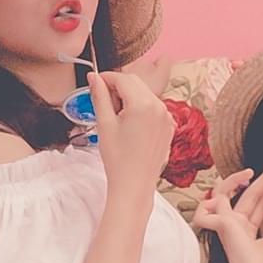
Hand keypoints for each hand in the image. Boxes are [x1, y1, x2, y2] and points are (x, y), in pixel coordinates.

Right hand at [91, 68, 175, 193]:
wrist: (134, 185)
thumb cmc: (118, 159)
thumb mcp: (105, 124)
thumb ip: (99, 96)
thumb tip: (93, 77)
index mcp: (143, 104)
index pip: (122, 78)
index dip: (106, 78)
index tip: (95, 84)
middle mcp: (159, 107)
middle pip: (135, 83)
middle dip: (118, 87)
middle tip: (105, 104)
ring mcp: (167, 117)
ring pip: (145, 94)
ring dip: (130, 97)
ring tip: (117, 118)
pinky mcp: (169, 127)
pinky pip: (154, 108)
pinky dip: (141, 108)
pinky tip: (130, 126)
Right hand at [194, 163, 262, 262]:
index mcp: (247, 231)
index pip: (257, 205)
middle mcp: (234, 226)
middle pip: (246, 196)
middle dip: (260, 180)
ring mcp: (225, 224)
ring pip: (222, 193)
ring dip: (233, 180)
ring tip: (250, 172)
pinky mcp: (221, 222)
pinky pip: (208, 205)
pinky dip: (214, 197)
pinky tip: (226, 190)